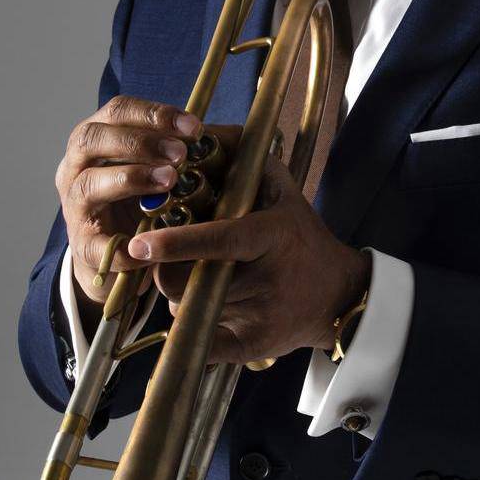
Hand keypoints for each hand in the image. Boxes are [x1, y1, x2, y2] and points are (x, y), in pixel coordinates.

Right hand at [54, 95, 202, 308]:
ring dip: (131, 178)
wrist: (122, 252)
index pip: (117, 111)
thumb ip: (186, 149)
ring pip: (90, 184)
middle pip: (91, 139)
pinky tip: (156, 244)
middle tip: (180, 154)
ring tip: (170, 181)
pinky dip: (127, 244)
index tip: (194, 127)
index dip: (154, 114)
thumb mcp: (161, 166)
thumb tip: (229, 134)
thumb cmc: (144, 199)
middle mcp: (75, 166)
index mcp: (97, 139)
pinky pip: (98, 244)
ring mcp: (75, 205)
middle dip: (139, 142)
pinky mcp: (83, 246)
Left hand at [129, 148, 371, 365]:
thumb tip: (201, 132)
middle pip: (189, 280)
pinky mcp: (252, 346)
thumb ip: (246, 159)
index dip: (178, 242)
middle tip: (173, 259)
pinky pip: (201, 341)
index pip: (220, 240)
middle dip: (169, 270)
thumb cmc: (299, 235)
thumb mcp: (282, 189)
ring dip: (183, 294)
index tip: (141, 243)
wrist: (338, 295)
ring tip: (205, 279)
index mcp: (272, 236)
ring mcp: (260, 315)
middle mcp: (268, 277)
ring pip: (188, 307)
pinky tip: (210, 310)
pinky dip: (194, 326)